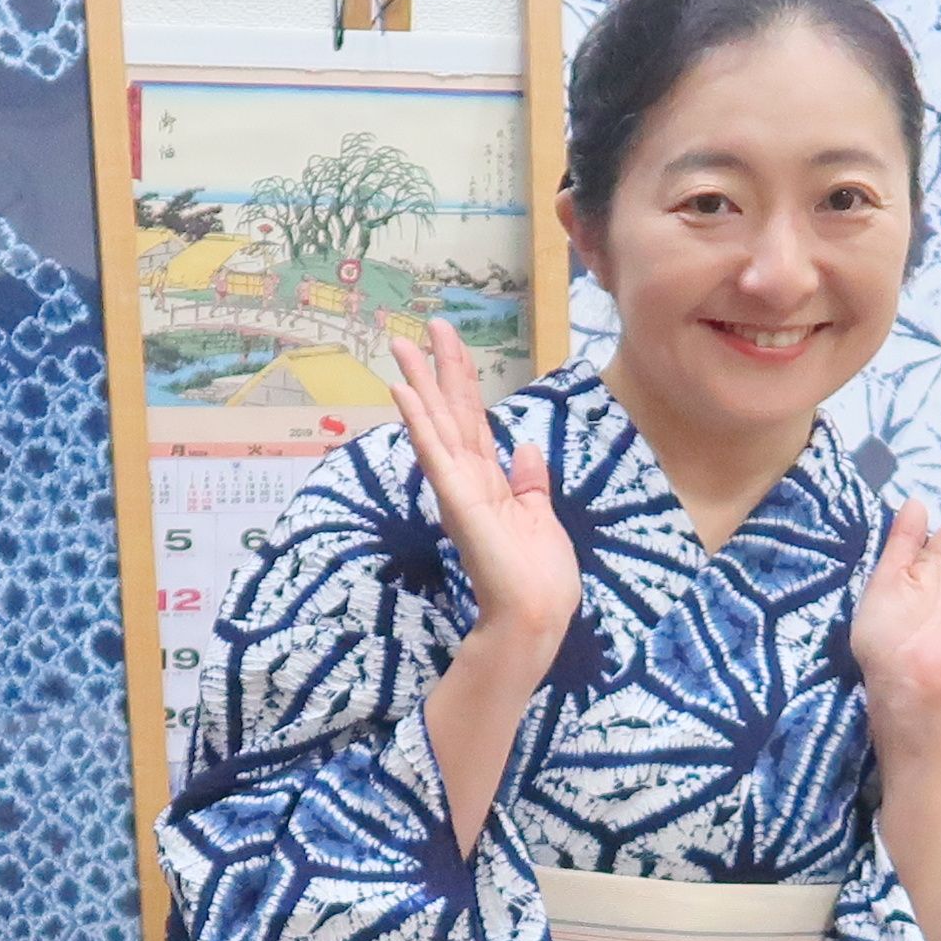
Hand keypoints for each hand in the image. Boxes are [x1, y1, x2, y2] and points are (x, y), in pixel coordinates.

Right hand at [389, 320, 576, 658]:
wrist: (536, 614)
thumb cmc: (540, 575)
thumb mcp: (541, 516)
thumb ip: (530, 482)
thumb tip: (526, 448)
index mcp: (489, 480)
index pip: (472, 418)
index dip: (462, 379)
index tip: (450, 343)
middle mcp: (467, 477)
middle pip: (450, 411)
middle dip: (438, 367)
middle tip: (423, 326)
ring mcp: (458, 487)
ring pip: (435, 424)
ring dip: (419, 383)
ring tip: (400, 345)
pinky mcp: (456, 500)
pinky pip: (434, 453)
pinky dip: (418, 421)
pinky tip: (403, 392)